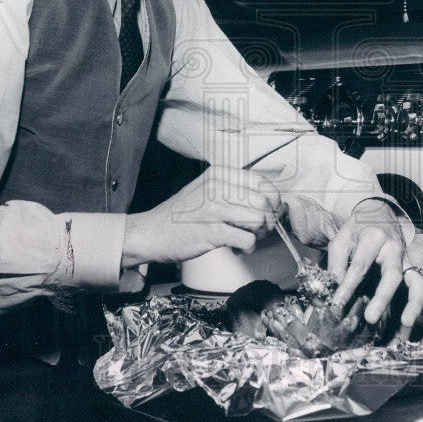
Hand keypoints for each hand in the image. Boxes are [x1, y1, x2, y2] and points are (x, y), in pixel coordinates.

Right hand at [121, 166, 282, 267]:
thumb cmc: (181, 214)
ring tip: (246, 238)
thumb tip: (270, 200)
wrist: (150, 233)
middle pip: (265, 203)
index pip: (263, 182)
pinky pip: (248, 240)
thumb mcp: (206, 189)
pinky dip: (248, 247)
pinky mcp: (212, 231)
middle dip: (268, 220)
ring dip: (259, 235)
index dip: (272, 200)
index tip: (268, 212)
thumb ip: (234, 189)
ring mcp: (214, 209)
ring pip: (260, 220)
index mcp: (219, 174)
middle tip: (257, 230)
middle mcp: (218, 187)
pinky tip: (238, 247)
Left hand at [326, 198, 422, 330]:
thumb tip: (335, 290)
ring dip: (414, 303)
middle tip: (371, 318)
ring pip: (417, 281)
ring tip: (406, 323)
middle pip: (393, 275)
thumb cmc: (357, 229)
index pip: (360, 266)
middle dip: (383, 298)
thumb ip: (337, 264)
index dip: (348, 287)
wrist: (380, 212)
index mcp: (373, 238)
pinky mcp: (414, 268)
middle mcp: (394, 249)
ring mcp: (407, 259)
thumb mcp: (341, 239)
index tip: (337, 304)